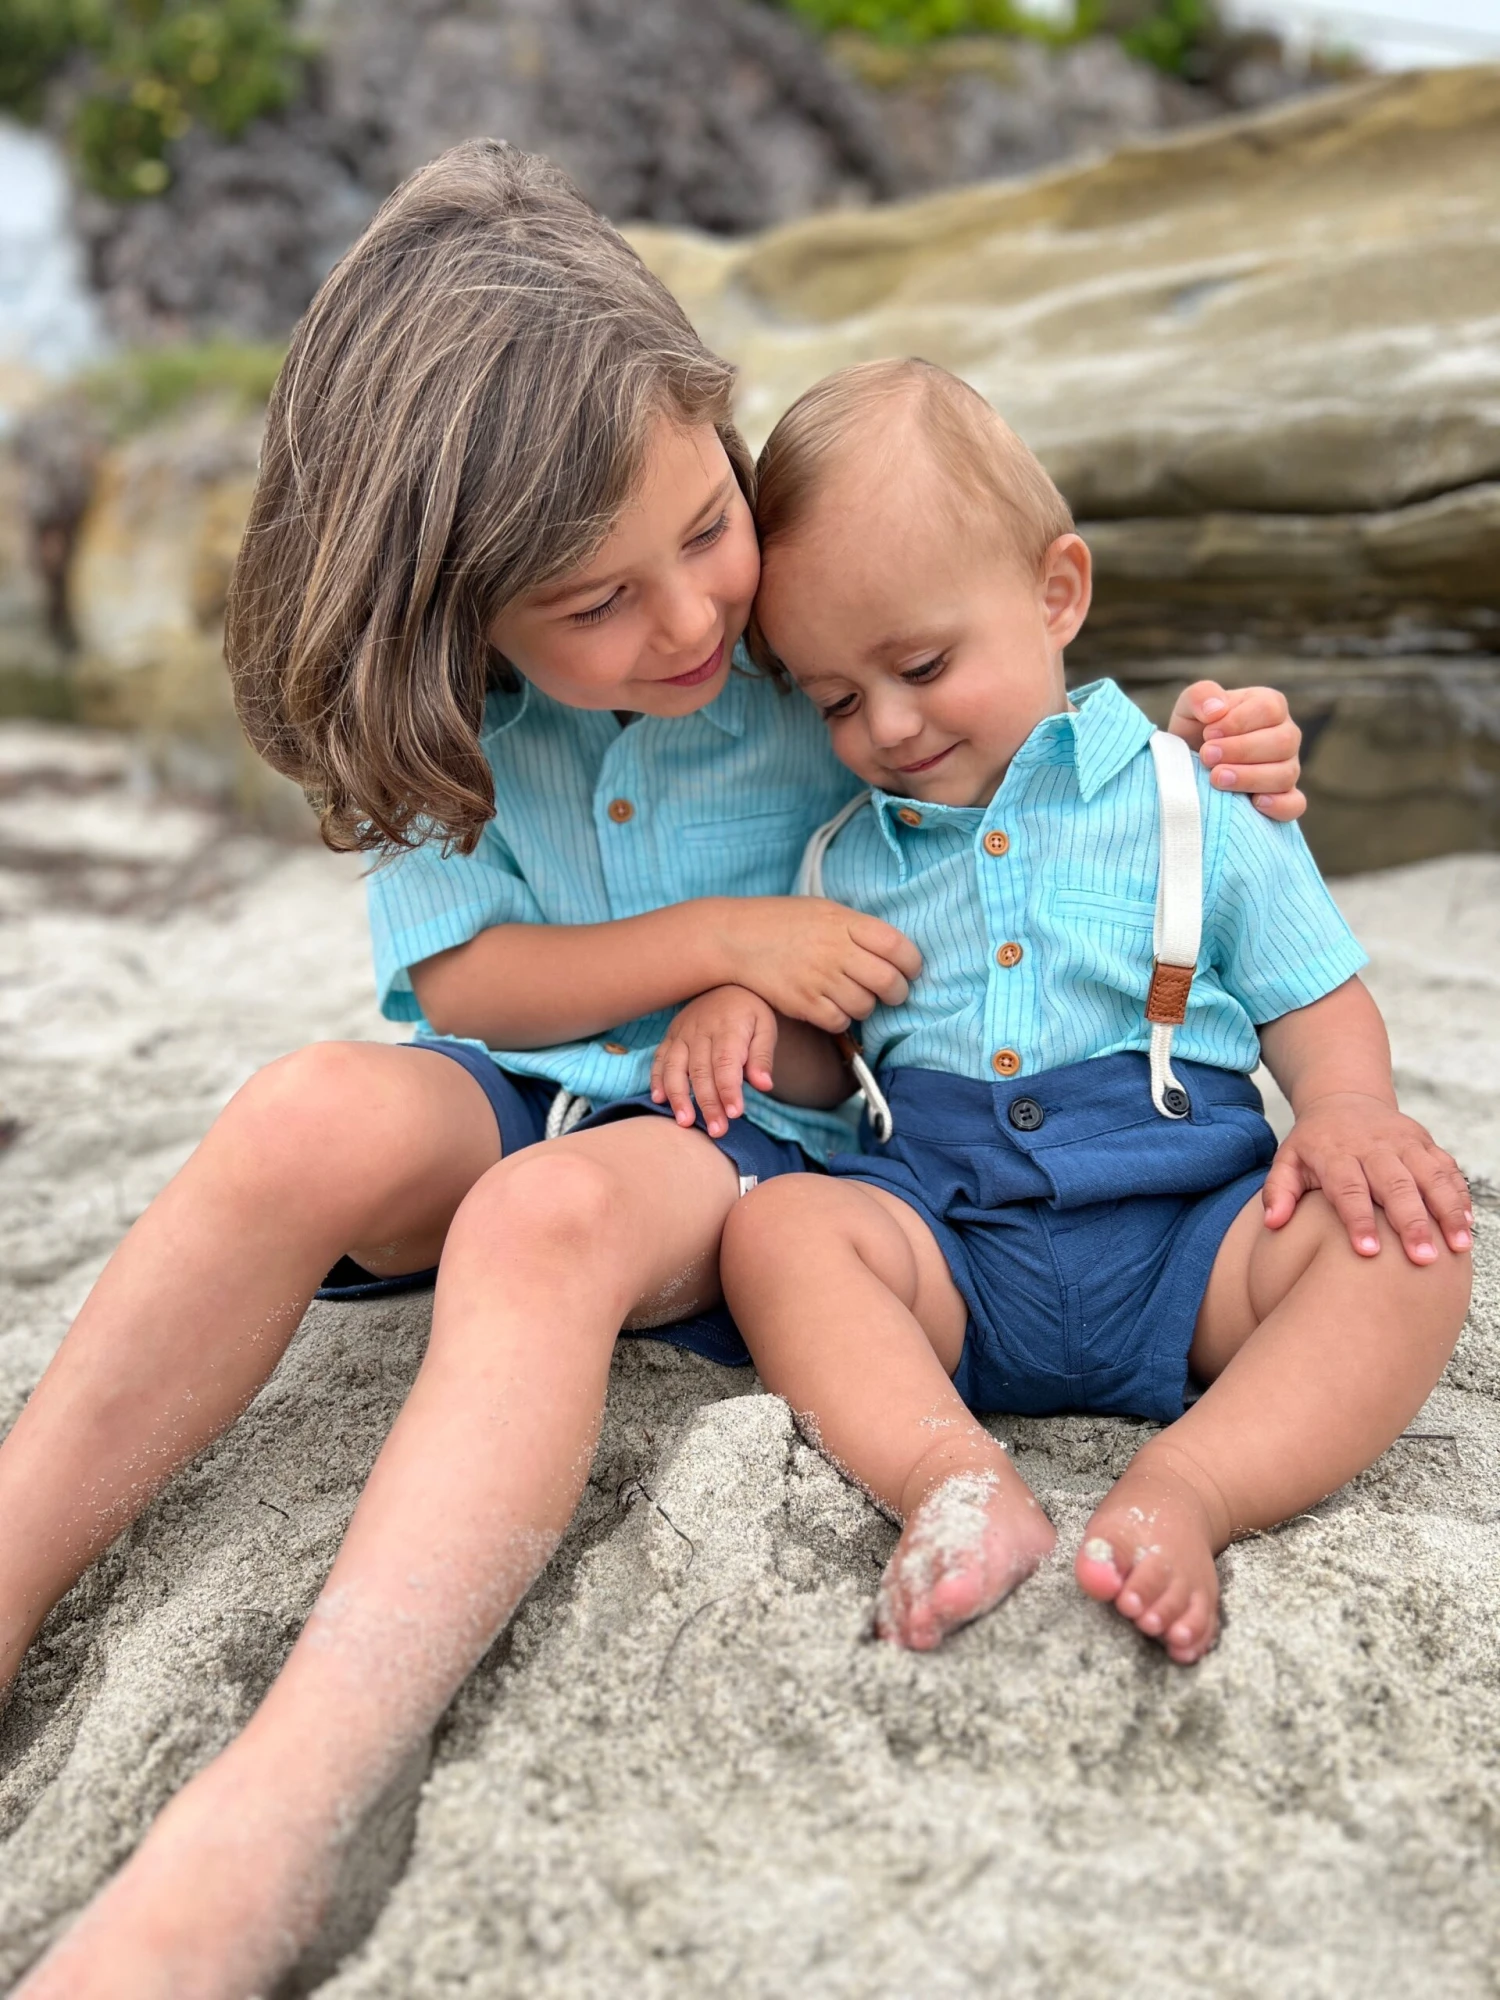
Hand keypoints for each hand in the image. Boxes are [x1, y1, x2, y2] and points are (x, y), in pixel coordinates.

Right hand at [651, 986, 779, 1138]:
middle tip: (717, 1130)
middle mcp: (701, 1031)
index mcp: (728, 1028)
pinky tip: (659, 1099)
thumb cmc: (750, 1011)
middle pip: (701, 1071)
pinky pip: (659, 1059)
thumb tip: (765, 1085)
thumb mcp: (766, 1027)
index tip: (734, 1114)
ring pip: (675, 1067)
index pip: (726, 1064)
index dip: (729, 1090)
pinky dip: (656, 1079)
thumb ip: (763, 1057)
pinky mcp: (671, 1037)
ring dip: (678, 1096)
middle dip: (708, 1103)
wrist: (727, 982)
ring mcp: (682, 1034)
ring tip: (685, 1122)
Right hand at [710, 897, 920, 1033]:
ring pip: (865, 1006)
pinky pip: (839, 1022)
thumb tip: (892, 951)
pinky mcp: (803, 1003)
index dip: (912, 963)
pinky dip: (841, 1019)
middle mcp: (835, 950)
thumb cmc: (782, 921)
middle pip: (888, 981)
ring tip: (854, 997)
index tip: (910, 970)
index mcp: (844, 922)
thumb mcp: (823, 910)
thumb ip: (856, 928)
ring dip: (866, 1006)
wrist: (735, 937)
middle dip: (898, 992)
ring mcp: (818, 978)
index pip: (897, 946)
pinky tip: (832, 1007)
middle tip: (893, 993)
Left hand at [1168, 681, 1304, 822]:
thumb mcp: (1189, 708)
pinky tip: (1255, 804)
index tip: (1207, 734)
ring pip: (1286, 774)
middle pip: (1283, 741)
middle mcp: (1285, 735)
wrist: (1186, 767)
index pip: (1269, 709)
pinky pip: (1294, 804)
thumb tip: (1216, 709)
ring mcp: (1288, 768)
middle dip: (1241, 751)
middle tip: (1207, 757)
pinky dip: (1279, 806)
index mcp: (1269, 706)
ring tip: (1216, 778)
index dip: (1238, 722)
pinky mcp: (1284, 797)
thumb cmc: (1193, 733)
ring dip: (1250, 778)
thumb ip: (1201, 696)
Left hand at [1262, 1092, 1472, 1264]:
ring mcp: (1403, 1143)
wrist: (1343, 1099)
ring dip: (1446, 1210)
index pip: (1348, 1189)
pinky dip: (1459, 1194)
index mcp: (1335, 1153)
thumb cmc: (1314, 1143)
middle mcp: (1372, 1146)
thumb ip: (1278, 1190)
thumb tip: (1273, 1222)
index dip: (1358, 1220)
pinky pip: (1446, 1168)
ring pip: (1429, 1175)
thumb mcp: (1288, 1160)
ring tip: (1457, 1244)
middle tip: (1423, 1258)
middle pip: (1395, 1185)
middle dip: (1411, 1222)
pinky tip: (1466, 1223)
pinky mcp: (1425, 1142)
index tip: (1368, 1253)